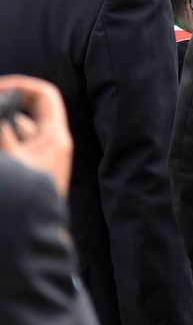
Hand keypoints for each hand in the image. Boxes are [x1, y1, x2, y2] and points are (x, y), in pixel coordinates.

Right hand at [0, 75, 72, 196]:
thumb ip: (3, 130)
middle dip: (4, 108)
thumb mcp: (10, 159)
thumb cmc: (27, 201)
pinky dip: (4, 144)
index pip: (45, 96)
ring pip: (15, 131)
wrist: (32, 239)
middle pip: (26, 112)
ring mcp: (39, 158)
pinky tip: (1, 148)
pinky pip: (13, 149)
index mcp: (54, 137)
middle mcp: (50, 144)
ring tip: (1, 143)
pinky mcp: (29, 171)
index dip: (21, 85)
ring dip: (3, 128)